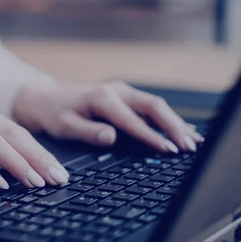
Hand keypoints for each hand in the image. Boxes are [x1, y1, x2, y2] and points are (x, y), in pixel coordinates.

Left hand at [13, 81, 203, 152]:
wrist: (45, 99)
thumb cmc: (53, 115)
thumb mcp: (63, 126)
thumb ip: (87, 132)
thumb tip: (110, 137)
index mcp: (102, 99)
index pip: (133, 121)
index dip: (152, 137)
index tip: (169, 150)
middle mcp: (116, 91)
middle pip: (154, 107)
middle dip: (174, 127)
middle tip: (190, 147)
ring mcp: (123, 92)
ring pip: (157, 106)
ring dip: (176, 123)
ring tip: (195, 142)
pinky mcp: (125, 97)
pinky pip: (151, 108)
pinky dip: (168, 120)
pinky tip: (183, 131)